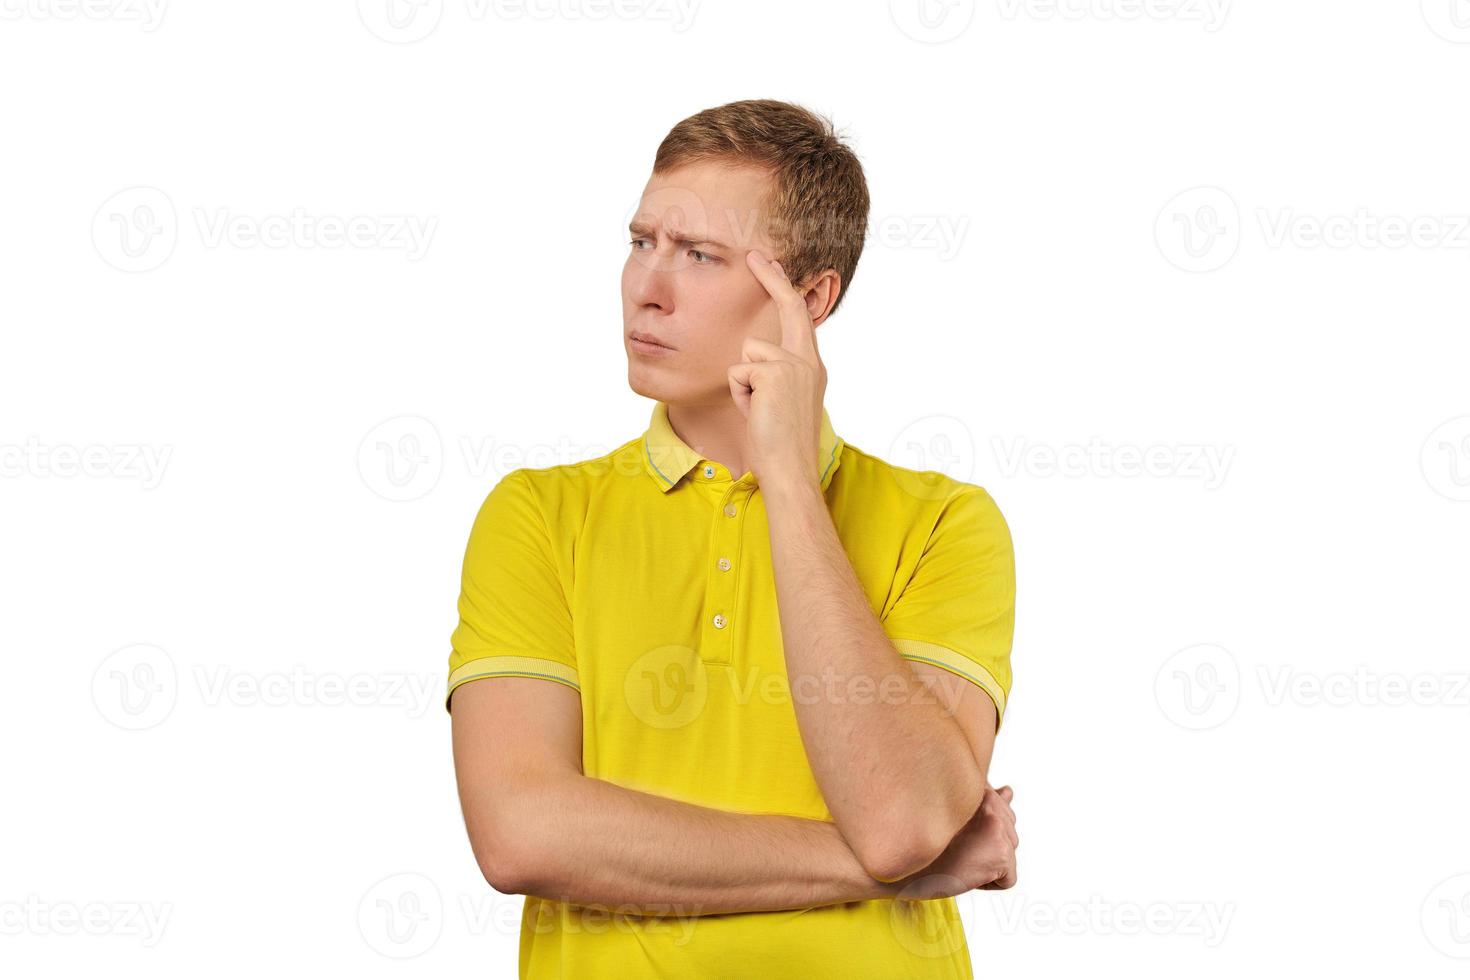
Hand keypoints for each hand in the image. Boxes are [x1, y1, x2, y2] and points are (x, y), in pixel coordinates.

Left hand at [728, 249, 826, 488]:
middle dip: (772, 278)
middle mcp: (808, 361)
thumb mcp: (781, 402)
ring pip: (748, 352)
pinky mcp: (775, 372)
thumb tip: (752, 361)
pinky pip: (738, 372)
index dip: (784, 289)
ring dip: (744, 383)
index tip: (772, 266)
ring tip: (758, 410)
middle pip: (789, 307)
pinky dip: (741, 395)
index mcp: (812, 366)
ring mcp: (795, 364)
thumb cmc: (779, 443)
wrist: (789, 468)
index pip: (798, 318)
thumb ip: (775, 375)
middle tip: (755, 255)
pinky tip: (756, 413)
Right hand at [890, 785, 1018, 898]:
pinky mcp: (1000, 852)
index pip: (1002, 814)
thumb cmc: (917, 841)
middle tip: (953, 850)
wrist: (895, 863)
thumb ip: (984, 802)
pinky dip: (988, 885)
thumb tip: (1009, 791)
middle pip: (1010, 836)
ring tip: (956, 859)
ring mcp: (997, 826)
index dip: (978, 833)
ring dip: (986, 865)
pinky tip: (963, 873)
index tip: (954, 837)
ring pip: (1008, 857)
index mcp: (978, 788)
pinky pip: (1008, 880)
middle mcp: (990, 801)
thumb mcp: (951, 815)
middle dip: (986, 849)